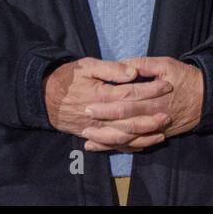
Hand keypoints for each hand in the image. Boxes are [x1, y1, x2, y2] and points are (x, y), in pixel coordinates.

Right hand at [43, 57, 173, 151]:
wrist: (44, 96)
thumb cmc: (68, 77)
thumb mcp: (88, 66)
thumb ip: (111, 69)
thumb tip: (133, 72)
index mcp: (100, 95)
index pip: (130, 94)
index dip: (150, 90)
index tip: (167, 85)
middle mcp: (98, 115)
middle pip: (129, 120)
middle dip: (150, 118)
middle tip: (168, 114)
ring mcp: (94, 128)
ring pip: (122, 137)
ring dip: (143, 136)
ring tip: (161, 133)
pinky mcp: (91, 135)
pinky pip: (111, 145)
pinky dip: (128, 147)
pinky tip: (142, 145)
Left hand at [80, 56, 203, 151]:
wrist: (207, 98)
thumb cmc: (186, 78)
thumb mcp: (168, 65)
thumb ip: (145, 64)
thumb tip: (125, 65)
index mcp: (154, 97)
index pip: (126, 102)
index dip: (107, 105)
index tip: (89, 104)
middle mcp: (153, 115)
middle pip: (124, 122)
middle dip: (102, 123)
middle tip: (84, 121)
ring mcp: (155, 128)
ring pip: (128, 138)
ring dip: (107, 140)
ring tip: (88, 139)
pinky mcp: (157, 135)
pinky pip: (136, 144)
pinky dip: (119, 148)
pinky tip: (104, 148)